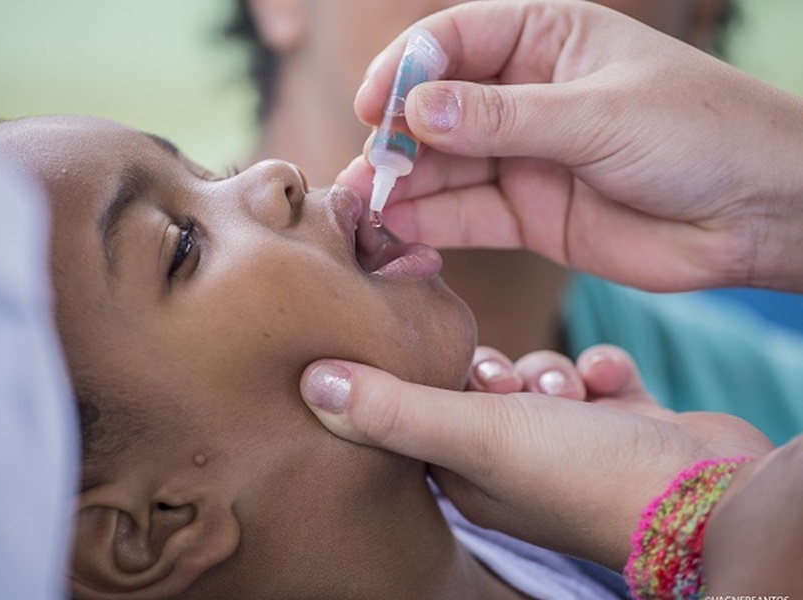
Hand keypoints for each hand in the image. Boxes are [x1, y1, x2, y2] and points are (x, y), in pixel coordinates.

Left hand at [300, 345, 773, 569]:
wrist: (705, 497)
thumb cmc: (582, 474)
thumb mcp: (477, 434)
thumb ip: (393, 409)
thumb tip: (310, 383)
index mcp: (465, 477)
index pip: (416, 415)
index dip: (416, 374)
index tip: (423, 339)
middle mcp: (511, 467)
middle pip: (478, 389)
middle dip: (494, 369)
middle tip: (507, 380)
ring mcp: (568, 448)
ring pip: (536, 379)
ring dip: (552, 370)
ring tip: (572, 391)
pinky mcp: (617, 425)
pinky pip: (591, 375)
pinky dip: (599, 369)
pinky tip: (612, 384)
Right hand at [337, 0, 802, 291]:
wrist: (755, 214)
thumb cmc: (698, 134)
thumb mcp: (596, 114)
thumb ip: (504, 118)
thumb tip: (416, 112)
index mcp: (547, 41)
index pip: (455, 41)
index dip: (406, 70)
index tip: (372, 105)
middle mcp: (527, 98)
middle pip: (439, 110)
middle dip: (396, 139)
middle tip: (362, 170)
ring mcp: (525, 158)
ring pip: (446, 168)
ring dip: (403, 186)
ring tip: (363, 207)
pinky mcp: (531, 215)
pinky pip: (469, 217)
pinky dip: (433, 224)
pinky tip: (398, 231)